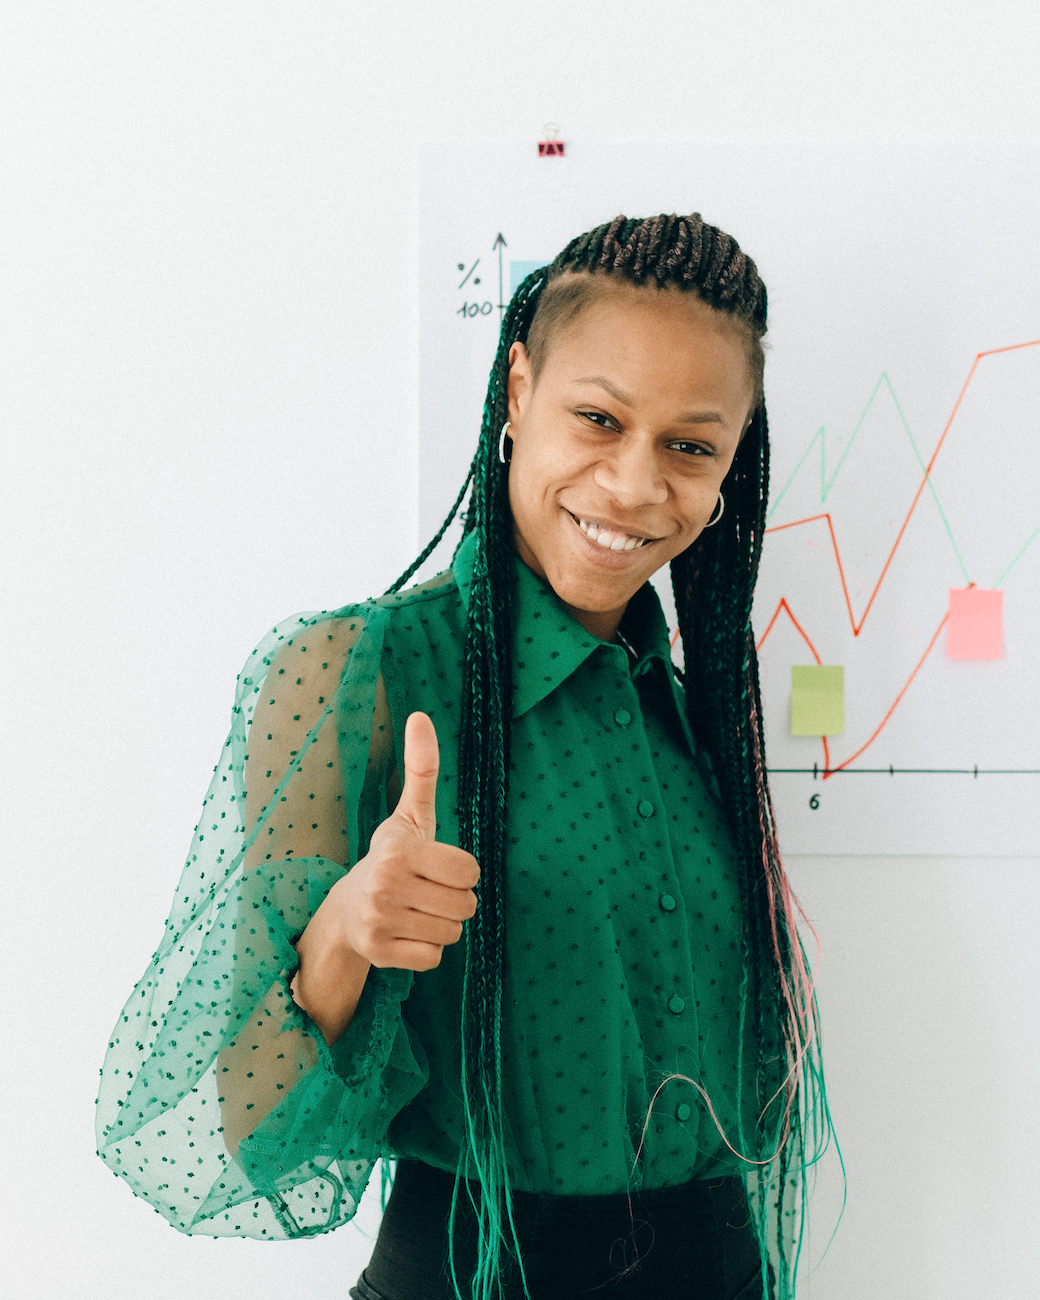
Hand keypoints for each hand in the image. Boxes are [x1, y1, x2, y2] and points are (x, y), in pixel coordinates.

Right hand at [329, 711, 479, 971]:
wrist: (345, 910)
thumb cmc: (391, 858)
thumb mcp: (410, 814)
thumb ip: (422, 768)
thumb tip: (420, 715)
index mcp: (399, 849)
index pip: (471, 871)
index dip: (462, 871)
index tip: (436, 867)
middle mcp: (386, 884)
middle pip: (466, 905)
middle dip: (454, 900)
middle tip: (426, 892)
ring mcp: (380, 920)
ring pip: (453, 933)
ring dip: (441, 925)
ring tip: (415, 911)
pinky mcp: (377, 953)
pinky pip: (435, 958)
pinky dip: (427, 950)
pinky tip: (406, 934)